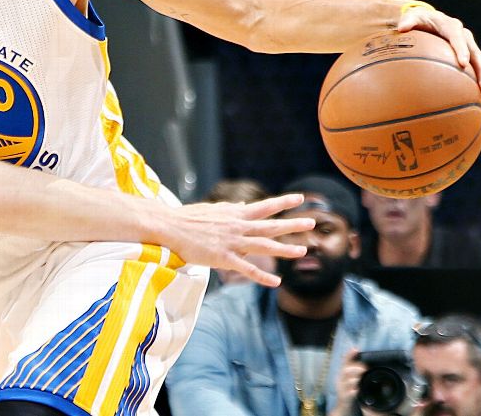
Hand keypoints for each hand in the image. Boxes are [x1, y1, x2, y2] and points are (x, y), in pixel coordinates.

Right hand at [167, 194, 313, 286]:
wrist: (169, 227)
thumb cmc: (188, 218)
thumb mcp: (212, 210)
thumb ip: (230, 210)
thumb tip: (243, 206)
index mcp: (235, 214)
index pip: (264, 207)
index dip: (282, 202)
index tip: (299, 198)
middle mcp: (237, 227)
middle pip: (270, 226)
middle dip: (292, 224)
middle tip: (311, 222)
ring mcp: (232, 242)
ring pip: (264, 246)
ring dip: (285, 249)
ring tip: (303, 251)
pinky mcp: (223, 258)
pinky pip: (247, 269)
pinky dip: (263, 276)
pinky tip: (277, 282)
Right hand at [326, 348, 363, 415]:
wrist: (343, 405)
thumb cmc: (348, 389)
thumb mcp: (350, 377)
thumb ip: (354, 368)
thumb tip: (358, 354)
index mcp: (342, 373)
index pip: (345, 361)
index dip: (349, 354)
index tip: (356, 348)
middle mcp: (341, 379)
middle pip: (345, 370)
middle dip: (355, 368)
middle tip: (364, 368)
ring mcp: (342, 388)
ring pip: (346, 382)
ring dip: (354, 379)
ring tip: (359, 378)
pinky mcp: (344, 397)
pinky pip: (348, 394)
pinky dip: (352, 391)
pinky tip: (356, 390)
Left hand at [396, 4, 480, 107]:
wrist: (431, 18)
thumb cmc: (420, 19)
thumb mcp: (413, 16)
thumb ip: (407, 20)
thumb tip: (401, 28)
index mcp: (452, 27)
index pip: (458, 38)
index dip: (462, 50)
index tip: (463, 64)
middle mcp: (465, 37)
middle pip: (477, 55)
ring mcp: (470, 47)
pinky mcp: (470, 57)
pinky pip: (477, 73)